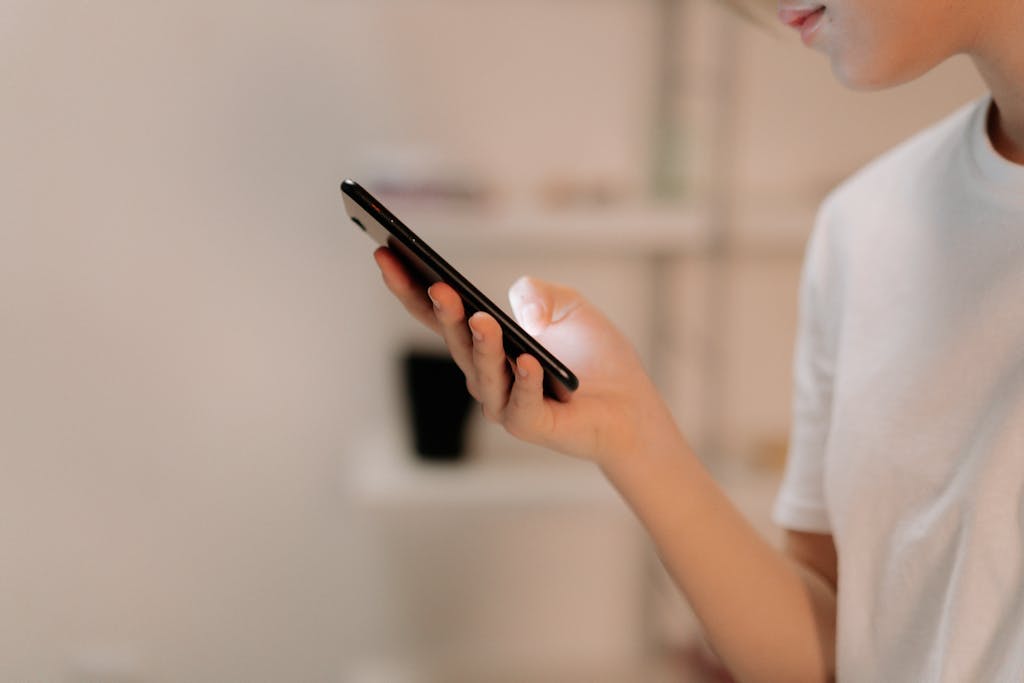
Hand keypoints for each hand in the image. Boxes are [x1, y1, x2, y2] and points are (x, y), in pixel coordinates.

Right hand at [373, 246, 682, 465]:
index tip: (385, 253)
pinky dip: (523, 383)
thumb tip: (519, 304)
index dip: (410, 286)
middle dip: (443, 312)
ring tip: (479, 316)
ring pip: (483, 372)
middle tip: (436, 284)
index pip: (437, 313)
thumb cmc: (595, 358)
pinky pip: (521, 405)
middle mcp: (485, 375)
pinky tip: (527, 360)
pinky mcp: (533, 426)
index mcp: (484, 343)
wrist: (632, 406)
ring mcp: (504, 404)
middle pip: (455, 340)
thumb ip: (539, 293)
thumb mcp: (568, 306)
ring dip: (480, 345)